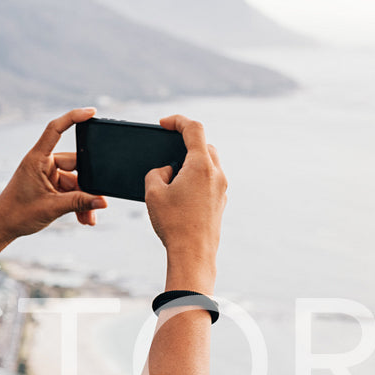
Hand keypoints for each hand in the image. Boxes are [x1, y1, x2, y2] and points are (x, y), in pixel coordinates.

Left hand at [0, 107, 107, 256]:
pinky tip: (83, 217)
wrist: (2, 228)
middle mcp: (42, 163)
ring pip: (74, 181)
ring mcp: (46, 174)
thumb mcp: (52, 208)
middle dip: (87, 187)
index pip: (55, 129)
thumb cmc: (17, 214)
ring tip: (88, 218)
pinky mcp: (48, 185)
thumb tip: (103, 201)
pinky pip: (69, 190)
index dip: (73, 117)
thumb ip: (79, 203)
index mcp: (37, 159)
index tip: (91, 112)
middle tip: (96, 204)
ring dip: (83, 199)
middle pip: (75, 164)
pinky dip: (76, 202)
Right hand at [144, 114, 225, 288]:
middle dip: (185, 143)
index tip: (163, 124)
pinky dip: (196, 178)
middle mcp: (216, 173)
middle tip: (166, 150)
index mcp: (201, 165)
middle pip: (204, 145)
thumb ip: (156, 173)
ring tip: (172, 176)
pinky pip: (210, 181)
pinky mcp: (221, 202)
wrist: (193, 254)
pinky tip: (180, 193)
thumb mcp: (152, 193)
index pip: (194, 129)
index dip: (177, 121)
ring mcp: (222, 189)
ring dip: (191, 162)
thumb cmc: (173, 223)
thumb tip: (166, 171)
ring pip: (208, 163)